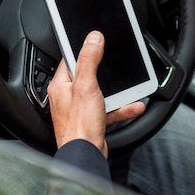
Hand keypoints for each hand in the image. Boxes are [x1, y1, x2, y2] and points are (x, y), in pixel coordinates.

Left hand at [48, 31, 145, 157]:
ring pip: (100, 93)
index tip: (96, 43)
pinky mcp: (92, 121)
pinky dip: (121, 107)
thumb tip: (93, 39)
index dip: (83, 50)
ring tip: (129, 86)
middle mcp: (68, 97)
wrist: (86, 155)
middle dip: (103, 71)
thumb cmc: (79, 125)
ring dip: (117, 91)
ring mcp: (80, 110)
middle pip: (87, 76)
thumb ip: (89, 60)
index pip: (70, 60)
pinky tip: (133, 105)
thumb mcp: (86, 85)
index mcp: (61, 85)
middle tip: (114, 64)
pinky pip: (108, 109)